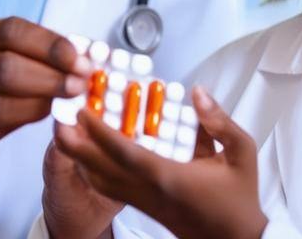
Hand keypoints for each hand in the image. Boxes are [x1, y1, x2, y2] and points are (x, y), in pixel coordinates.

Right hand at [0, 17, 91, 161]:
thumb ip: (32, 65)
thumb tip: (80, 62)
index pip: (13, 30)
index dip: (49, 42)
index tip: (81, 57)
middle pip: (7, 55)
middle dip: (51, 69)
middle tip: (80, 81)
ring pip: (0, 83)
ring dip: (42, 91)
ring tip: (69, 97)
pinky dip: (25, 110)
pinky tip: (44, 111)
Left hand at [52, 86, 267, 238]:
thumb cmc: (239, 199)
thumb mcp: (242, 153)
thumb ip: (219, 122)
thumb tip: (198, 93)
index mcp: (169, 176)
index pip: (125, 152)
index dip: (99, 132)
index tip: (82, 110)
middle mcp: (149, 190)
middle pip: (100, 168)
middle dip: (75, 143)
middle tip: (59, 117)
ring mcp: (144, 201)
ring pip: (100, 180)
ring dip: (81, 156)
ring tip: (68, 129)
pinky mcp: (143, 207)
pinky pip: (109, 188)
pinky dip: (93, 170)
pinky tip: (88, 155)